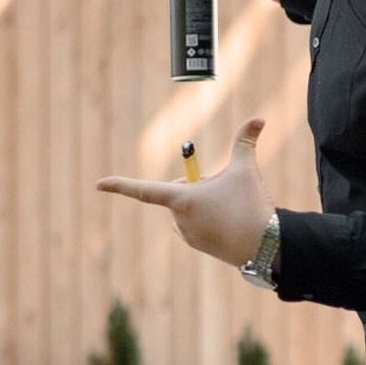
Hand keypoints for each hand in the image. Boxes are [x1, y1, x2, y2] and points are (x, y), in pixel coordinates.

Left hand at [98, 116, 275, 265]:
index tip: (99, 185)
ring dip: (199, 202)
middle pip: (175, 192)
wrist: (266, 247)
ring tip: (226, 208)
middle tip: (220, 188)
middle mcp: (179, 220)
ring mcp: (188, 235)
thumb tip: (259, 118)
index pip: (144, 190)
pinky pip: (192, 225)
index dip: (121, 185)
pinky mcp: (198, 246)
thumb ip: (245, 141)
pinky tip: (225, 222)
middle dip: (192, 185)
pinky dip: (205, 218)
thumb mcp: (246, 169)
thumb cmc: (251, 206)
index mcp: (182, 200)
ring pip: (184, 209)